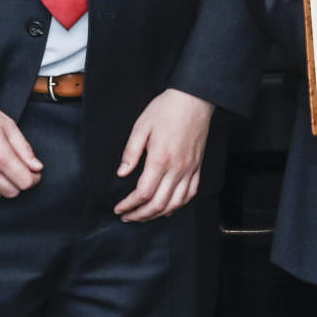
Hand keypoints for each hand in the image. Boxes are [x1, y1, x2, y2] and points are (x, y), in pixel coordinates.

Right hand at [0, 78, 40, 200]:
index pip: (25, 183)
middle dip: (18, 182)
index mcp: (1, 156)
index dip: (33, 178)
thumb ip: (24, 149)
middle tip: (16, 170)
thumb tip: (36, 167)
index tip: (32, 172)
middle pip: (11, 192)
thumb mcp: (7, 125)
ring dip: (0, 188)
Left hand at [115, 88, 212, 221]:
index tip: (119, 208)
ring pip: (175, 204)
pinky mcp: (197, 167)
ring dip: (158, 215)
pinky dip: (178, 206)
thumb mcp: (141, 126)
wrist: (194, 99)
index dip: (129, 205)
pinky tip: (167, 208)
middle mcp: (177, 169)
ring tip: (144, 216)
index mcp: (160, 159)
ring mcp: (190, 170)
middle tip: (127, 217)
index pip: (143, 193)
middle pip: (158, 204)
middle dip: (140, 215)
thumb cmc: (166, 110)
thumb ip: (130, 152)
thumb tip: (122, 173)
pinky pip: (190, 194)